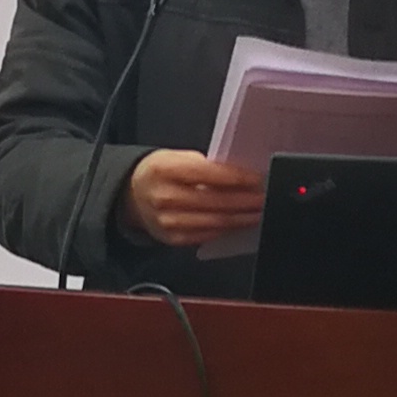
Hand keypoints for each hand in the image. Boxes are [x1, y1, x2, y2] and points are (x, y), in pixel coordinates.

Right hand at [123, 149, 266, 248]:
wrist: (133, 195)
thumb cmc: (159, 173)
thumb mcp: (176, 157)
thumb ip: (204, 165)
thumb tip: (239, 174)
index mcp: (164, 169)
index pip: (208, 174)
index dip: (236, 178)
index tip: (256, 178)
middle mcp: (165, 197)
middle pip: (216, 201)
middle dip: (246, 200)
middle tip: (264, 196)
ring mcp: (168, 221)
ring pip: (215, 221)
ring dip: (242, 217)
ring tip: (258, 211)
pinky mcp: (173, 238)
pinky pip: (208, 235)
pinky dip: (227, 228)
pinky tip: (240, 222)